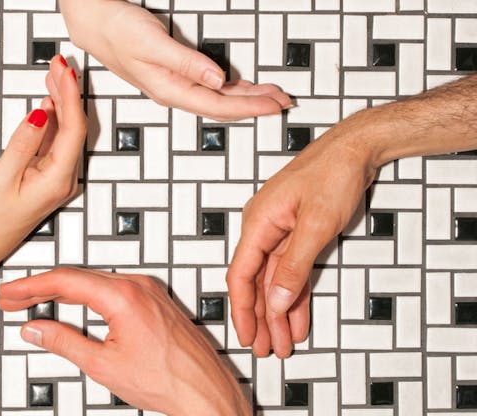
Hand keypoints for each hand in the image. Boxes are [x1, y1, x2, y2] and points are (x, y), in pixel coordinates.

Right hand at [0, 56, 85, 287]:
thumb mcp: (2, 177)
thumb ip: (24, 143)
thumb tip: (42, 112)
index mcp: (59, 180)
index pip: (73, 129)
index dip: (69, 96)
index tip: (63, 70)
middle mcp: (64, 179)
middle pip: (74, 128)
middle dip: (67, 94)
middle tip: (58, 64)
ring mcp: (57, 179)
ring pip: (66, 133)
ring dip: (60, 104)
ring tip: (53, 75)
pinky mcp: (46, 178)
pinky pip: (55, 143)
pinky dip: (52, 120)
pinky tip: (48, 103)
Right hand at [0, 268, 250, 415]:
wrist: (204, 390)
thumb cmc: (168, 381)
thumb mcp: (103, 365)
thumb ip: (64, 342)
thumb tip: (36, 329)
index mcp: (123, 296)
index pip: (65, 281)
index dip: (30, 287)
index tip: (9, 294)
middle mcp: (138, 285)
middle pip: (78, 277)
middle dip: (42, 288)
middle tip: (13, 300)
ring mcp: (149, 290)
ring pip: (95, 281)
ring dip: (64, 290)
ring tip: (35, 301)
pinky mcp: (154, 298)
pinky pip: (112, 287)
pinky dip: (87, 294)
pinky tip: (74, 303)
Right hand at [60, 0, 290, 120]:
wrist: (95, 23)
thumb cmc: (118, 31)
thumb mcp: (153, 44)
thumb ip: (187, 63)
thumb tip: (218, 80)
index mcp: (170, 90)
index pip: (219, 105)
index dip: (250, 107)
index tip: (275, 106)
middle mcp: (175, 93)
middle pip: (223, 106)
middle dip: (255, 104)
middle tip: (284, 102)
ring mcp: (176, 86)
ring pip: (218, 98)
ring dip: (246, 97)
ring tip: (272, 95)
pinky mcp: (176, 76)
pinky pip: (210, 89)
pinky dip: (231, 89)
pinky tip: (243, 87)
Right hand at [226, 118, 377, 357]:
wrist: (354, 148)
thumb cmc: (333, 174)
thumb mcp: (316, 224)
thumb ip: (294, 265)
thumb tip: (277, 300)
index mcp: (258, 223)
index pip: (242, 275)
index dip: (243, 310)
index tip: (248, 336)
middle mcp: (263, 228)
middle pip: (257, 282)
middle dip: (263, 318)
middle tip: (269, 348)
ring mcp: (279, 231)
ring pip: (275, 279)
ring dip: (280, 310)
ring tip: (284, 341)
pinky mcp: (296, 232)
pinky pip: (291, 269)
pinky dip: (296, 292)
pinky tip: (298, 316)